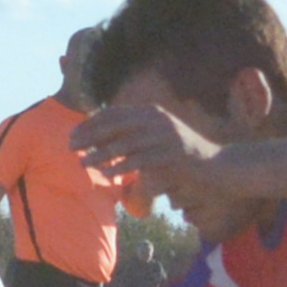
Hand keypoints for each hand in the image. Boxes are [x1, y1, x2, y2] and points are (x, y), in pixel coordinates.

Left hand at [71, 103, 248, 232]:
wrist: (217, 165)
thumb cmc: (183, 156)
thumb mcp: (159, 138)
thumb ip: (136, 134)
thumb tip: (107, 138)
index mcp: (151, 112)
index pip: (114, 113)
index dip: (90, 123)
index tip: (73, 133)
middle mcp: (156, 119)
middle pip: (114, 125)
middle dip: (89, 136)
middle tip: (70, 146)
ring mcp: (164, 136)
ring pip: (123, 143)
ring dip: (99, 153)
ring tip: (82, 162)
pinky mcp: (170, 154)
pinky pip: (138, 160)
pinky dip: (119, 167)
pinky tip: (105, 174)